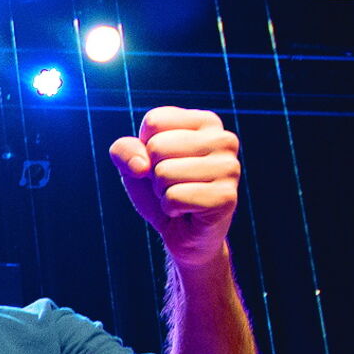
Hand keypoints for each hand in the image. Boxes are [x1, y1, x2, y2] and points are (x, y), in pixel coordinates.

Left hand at [109, 107, 239, 266]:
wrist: (181, 231)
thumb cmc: (160, 188)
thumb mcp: (133, 163)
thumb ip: (123, 150)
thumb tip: (141, 165)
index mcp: (206, 122)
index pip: (154, 121)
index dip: (145, 147)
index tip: (163, 161)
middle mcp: (224, 140)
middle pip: (157, 146)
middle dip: (153, 171)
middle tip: (172, 184)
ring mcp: (230, 168)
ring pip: (164, 172)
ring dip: (162, 191)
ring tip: (180, 196)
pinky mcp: (227, 197)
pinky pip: (174, 197)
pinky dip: (170, 208)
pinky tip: (187, 212)